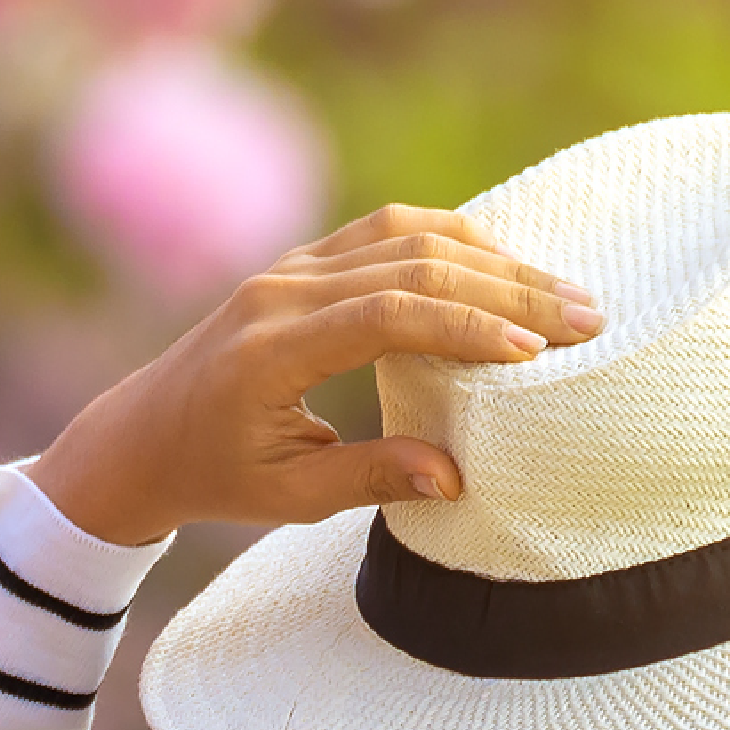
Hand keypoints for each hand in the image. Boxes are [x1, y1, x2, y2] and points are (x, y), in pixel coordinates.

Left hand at [31, 205, 600, 548]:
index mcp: (271, 350)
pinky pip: (386, 232)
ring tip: (563, 294)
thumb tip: (455, 477)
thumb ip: (368, 478)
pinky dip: (451, 241)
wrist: (142, 436)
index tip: (535, 352)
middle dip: (507, 290)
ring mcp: (291, 268)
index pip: (387, 315)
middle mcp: (280, 293)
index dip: (466, 327)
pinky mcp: (304, 263)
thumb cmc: (214, 475)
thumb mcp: (286, 497)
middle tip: (586, 318)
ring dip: (492, 260)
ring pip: (406, 237)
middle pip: (412, 265)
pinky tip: (505, 266)